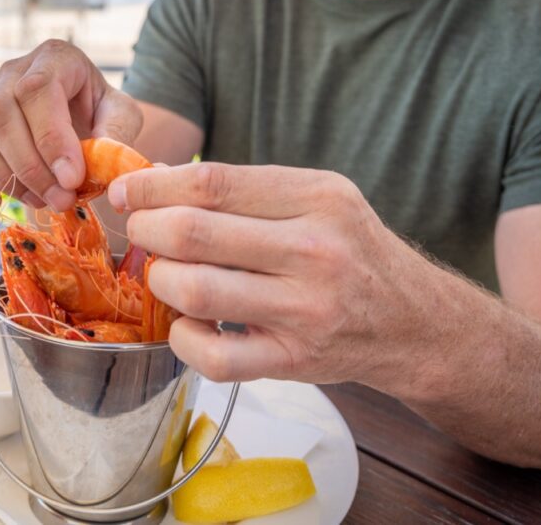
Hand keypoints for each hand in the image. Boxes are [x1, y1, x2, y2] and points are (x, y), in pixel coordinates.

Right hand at [0, 39, 141, 210]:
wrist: (81, 115)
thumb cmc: (100, 113)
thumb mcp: (122, 116)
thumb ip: (117, 133)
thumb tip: (100, 159)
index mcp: (53, 58)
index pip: (37, 89)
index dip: (51, 137)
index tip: (72, 178)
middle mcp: (9, 72)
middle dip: (30, 167)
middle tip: (61, 200)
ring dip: (3, 175)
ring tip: (39, 201)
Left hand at [112, 163, 455, 391]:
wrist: (415, 322)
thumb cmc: (351, 251)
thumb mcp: (317, 199)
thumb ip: (246, 191)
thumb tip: (159, 181)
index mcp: (317, 197)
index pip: (211, 183)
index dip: (153, 186)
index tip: (126, 192)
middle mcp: (314, 250)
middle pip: (192, 232)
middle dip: (147, 230)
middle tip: (142, 233)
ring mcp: (305, 310)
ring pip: (194, 290)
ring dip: (160, 281)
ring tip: (165, 275)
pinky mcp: (293, 360)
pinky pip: (212, 356)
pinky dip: (182, 339)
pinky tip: (188, 324)